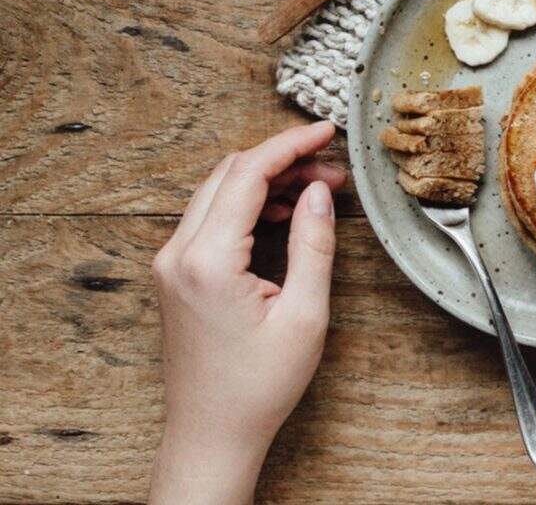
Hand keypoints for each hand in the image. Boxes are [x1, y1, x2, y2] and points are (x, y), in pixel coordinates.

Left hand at [149, 122, 346, 504]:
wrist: (211, 435)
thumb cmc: (258, 387)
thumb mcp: (304, 315)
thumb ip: (313, 245)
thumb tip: (318, 191)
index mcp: (207, 261)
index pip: (247, 174)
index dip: (290, 145)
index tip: (326, 133)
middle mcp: (177, 254)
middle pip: (229, 174)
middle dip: (282, 159)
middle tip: (331, 167)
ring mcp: (170, 263)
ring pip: (218, 192)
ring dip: (266, 180)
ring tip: (316, 188)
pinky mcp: (176, 274)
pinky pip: (210, 218)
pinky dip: (247, 203)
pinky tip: (283, 212)